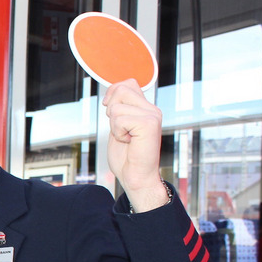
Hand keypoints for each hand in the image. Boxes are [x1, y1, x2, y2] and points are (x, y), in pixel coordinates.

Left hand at [103, 79, 168, 211]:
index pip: (128, 84)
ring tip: (126, 137)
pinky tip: (128, 142)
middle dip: (111, 110)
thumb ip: (119, 109)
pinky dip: (118, 132)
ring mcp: (152, 115)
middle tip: (120, 129)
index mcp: (145, 108)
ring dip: (114, 125)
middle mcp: (152, 109)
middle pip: (121, 89)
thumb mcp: (118, 127)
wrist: (136, 177)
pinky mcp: (149, 124)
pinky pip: (120, 119)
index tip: (109, 110)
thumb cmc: (127, 157)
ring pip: (117, 106)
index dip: (113, 93)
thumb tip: (111, 92)